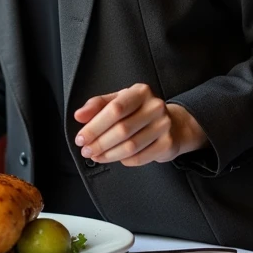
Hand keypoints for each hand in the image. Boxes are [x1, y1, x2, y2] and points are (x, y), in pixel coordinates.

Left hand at [73, 83, 208, 166]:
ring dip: (109, 154)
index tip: (81, 137)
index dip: (95, 126)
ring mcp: (164, 125)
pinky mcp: (168, 144)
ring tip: (96, 156)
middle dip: (99, 143)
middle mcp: (155, 106)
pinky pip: (140, 157)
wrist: (173, 123)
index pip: (115, 109)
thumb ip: (97, 106)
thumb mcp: (119, 100)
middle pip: (122, 129)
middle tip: (86, 150)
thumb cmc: (139, 111)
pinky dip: (124, 160)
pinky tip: (115, 158)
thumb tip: (79, 115)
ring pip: (131, 146)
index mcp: (140, 92)